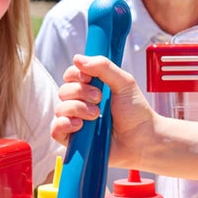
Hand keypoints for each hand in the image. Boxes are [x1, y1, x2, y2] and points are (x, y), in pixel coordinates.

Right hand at [50, 54, 155, 169]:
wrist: (142, 138)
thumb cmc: (136, 112)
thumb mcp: (124, 83)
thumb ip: (103, 67)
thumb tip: (78, 58)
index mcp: (92, 87)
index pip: (71, 75)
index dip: (76, 74)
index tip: (89, 78)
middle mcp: (82, 103)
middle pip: (64, 90)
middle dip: (81, 92)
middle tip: (99, 99)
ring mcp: (77, 120)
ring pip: (60, 109)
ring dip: (77, 109)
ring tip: (96, 115)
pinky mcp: (74, 139)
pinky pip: (56, 130)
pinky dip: (64, 125)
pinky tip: (79, 125)